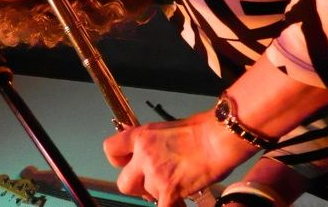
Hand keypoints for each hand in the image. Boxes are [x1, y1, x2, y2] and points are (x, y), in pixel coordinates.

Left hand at [103, 110, 258, 206]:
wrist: (218, 138)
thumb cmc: (200, 129)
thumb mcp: (166, 129)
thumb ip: (151, 143)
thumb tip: (147, 154)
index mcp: (140, 136)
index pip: (110, 149)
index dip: (119, 160)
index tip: (128, 163)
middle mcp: (143, 156)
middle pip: (123, 183)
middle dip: (137, 186)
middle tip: (151, 182)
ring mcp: (155, 175)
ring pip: (147, 196)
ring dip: (160, 193)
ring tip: (178, 183)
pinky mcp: (170, 191)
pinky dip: (171, 204)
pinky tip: (178, 200)